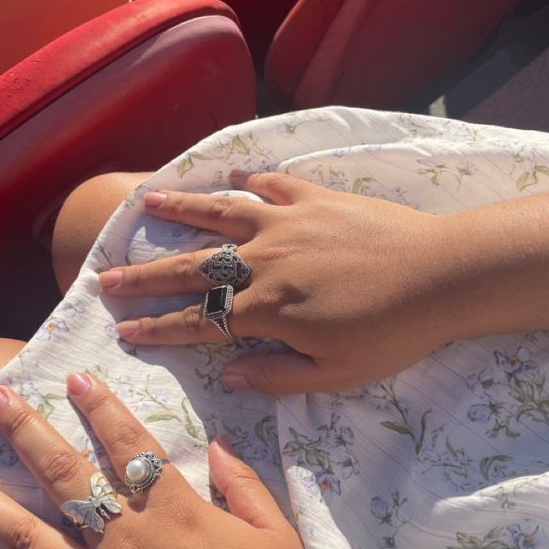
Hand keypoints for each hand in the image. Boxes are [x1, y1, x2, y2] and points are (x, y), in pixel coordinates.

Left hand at [0, 376, 372, 548]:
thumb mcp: (279, 544)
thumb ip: (246, 487)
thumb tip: (215, 444)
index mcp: (176, 514)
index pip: (130, 446)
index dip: (102, 407)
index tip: (74, 377)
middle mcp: (126, 541)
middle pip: (66, 475)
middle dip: (25, 431)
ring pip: (28, 534)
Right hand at [100, 173, 455, 393]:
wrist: (441, 275)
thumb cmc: (392, 333)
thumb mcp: (335, 373)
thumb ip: (276, 376)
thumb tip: (226, 376)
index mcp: (268, 309)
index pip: (199, 321)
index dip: (158, 328)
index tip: (124, 330)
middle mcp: (264, 261)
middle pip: (192, 267)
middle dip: (145, 275)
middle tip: (106, 277)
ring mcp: (286, 223)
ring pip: (220, 214)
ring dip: (180, 209)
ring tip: (146, 202)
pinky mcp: (314, 198)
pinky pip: (270, 184)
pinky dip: (246, 178)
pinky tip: (228, 172)